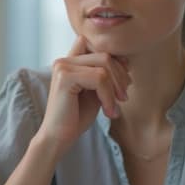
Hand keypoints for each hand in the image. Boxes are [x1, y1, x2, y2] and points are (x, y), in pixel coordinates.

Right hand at [35, 35, 130, 157]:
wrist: (59, 138)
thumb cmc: (76, 117)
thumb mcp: (96, 91)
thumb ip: (106, 75)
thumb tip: (126, 59)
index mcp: (70, 61)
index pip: (97, 45)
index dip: (114, 60)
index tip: (123, 82)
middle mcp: (64, 60)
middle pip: (105, 55)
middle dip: (120, 76)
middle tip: (124, 98)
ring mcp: (63, 66)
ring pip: (104, 65)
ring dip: (116, 88)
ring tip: (116, 107)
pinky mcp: (65, 76)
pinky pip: (99, 78)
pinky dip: (109, 96)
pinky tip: (108, 111)